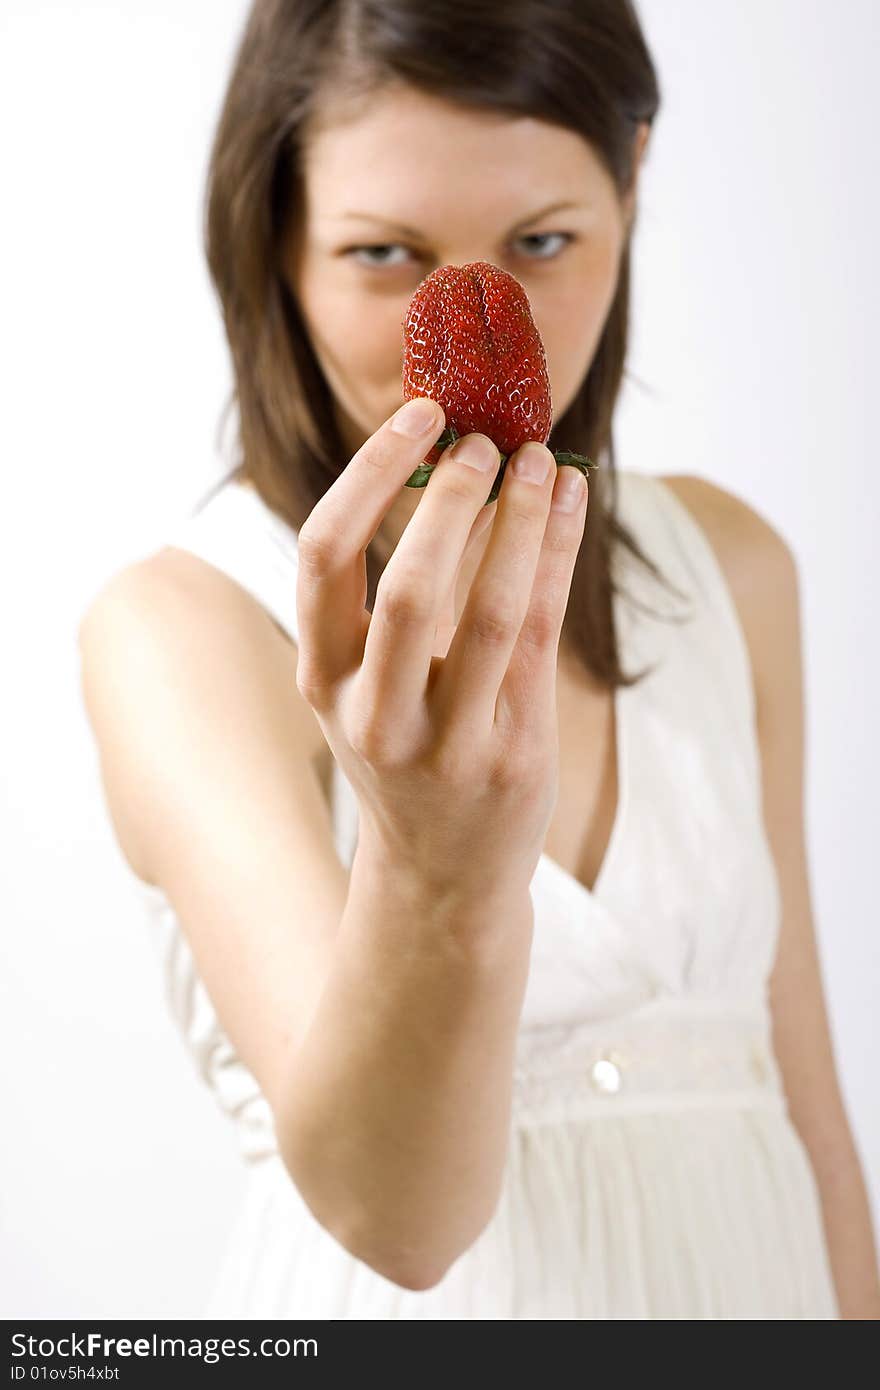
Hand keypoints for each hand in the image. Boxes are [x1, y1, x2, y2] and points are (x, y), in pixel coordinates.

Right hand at [294, 397, 588, 906]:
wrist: (443, 874)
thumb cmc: (404, 756)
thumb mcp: (364, 689)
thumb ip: (382, 600)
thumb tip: (443, 468)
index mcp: (323, 681)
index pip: (323, 557)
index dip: (369, 476)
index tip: (417, 418)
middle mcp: (376, 716)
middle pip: (411, 584)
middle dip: (453, 497)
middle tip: (486, 441)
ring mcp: (449, 743)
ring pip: (493, 610)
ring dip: (522, 520)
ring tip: (543, 461)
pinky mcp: (514, 753)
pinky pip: (544, 636)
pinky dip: (559, 558)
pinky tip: (572, 505)